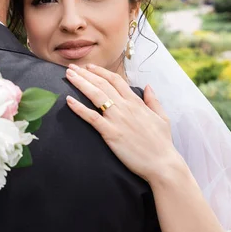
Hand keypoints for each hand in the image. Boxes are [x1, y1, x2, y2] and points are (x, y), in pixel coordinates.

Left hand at [65, 63, 179, 182]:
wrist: (162, 164)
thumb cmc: (162, 143)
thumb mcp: (162, 117)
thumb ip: (153, 101)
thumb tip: (148, 86)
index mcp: (136, 102)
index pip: (116, 80)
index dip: (101, 72)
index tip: (89, 67)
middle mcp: (125, 107)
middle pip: (102, 84)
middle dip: (85, 74)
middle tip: (71, 68)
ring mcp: (117, 119)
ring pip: (96, 96)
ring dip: (80, 83)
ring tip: (68, 75)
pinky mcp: (111, 133)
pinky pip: (92, 118)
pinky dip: (79, 108)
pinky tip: (68, 100)